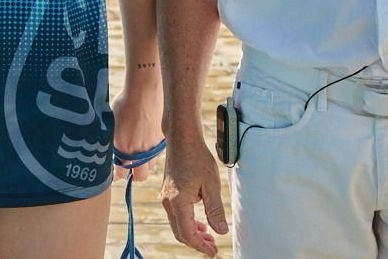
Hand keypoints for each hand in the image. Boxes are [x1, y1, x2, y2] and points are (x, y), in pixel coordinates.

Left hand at [112, 80, 164, 181]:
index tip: (116, 172)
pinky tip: (148, 139)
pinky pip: (159, 152)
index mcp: (123, 149)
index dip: (117, 174)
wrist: (144, 90)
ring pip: (151, 165)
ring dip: (145, 162)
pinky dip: (154, 151)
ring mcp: (154, 147)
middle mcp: (140, 152)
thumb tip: (112, 152)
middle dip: (134, 175)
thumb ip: (112, 141)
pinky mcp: (164, 140)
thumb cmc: (124, 102)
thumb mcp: (111, 122)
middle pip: (140, 177)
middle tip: (129, 167)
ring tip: (139, 151)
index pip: (120, 173)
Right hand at [159, 134, 228, 255]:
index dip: (201, 246)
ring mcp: (166, 197)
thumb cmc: (197, 157)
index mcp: (178, 202)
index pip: (188, 233)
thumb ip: (215, 210)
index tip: (213, 252)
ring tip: (209, 236)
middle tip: (213, 247)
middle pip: (180, 233)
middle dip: (197, 243)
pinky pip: (176, 215)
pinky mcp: (167, 193)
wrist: (182, 139)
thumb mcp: (211, 184)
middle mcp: (168, 202)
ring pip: (177, 225)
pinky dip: (188, 223)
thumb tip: (221, 231)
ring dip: (192, 234)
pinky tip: (200, 223)